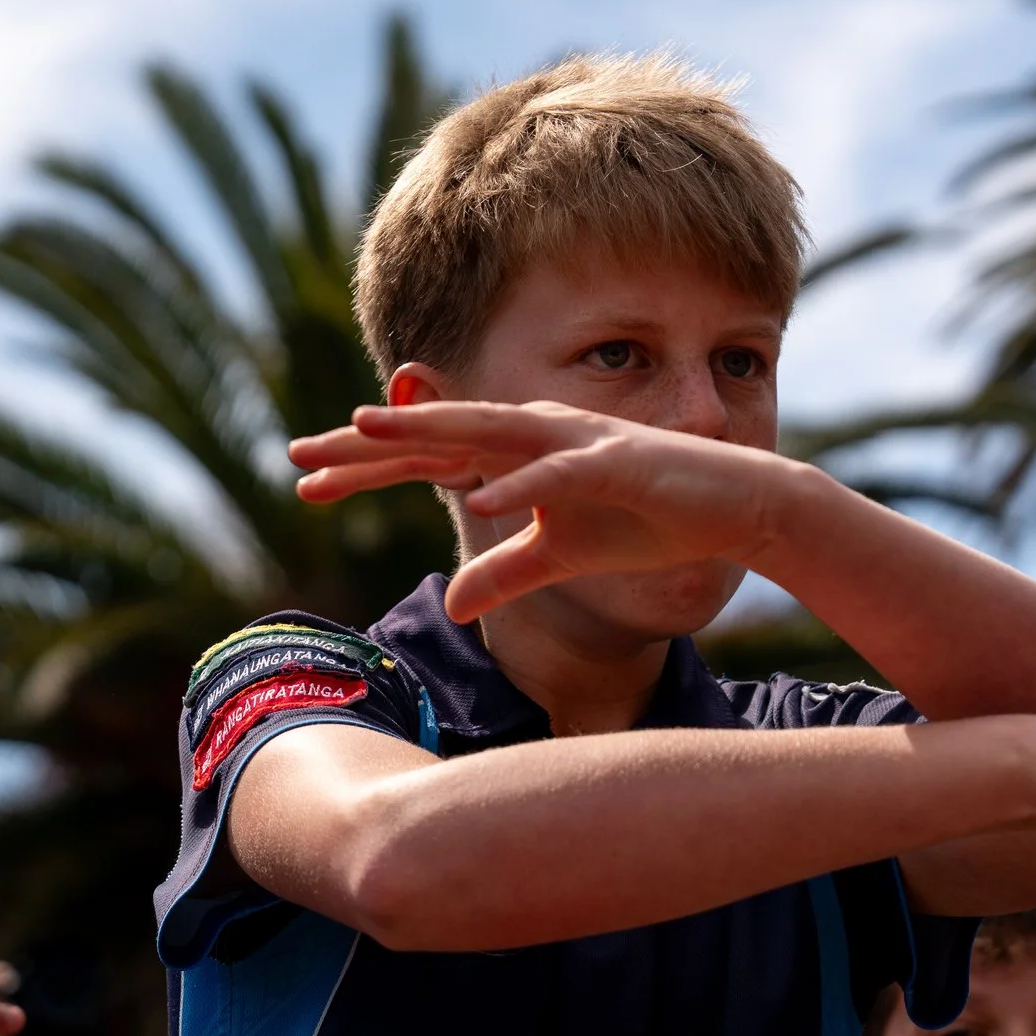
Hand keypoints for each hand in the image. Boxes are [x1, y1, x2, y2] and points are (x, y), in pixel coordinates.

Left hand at [289, 401, 803, 620]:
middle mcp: (536, 434)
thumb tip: (451, 604)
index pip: (427, 457)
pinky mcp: (617, 464)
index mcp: (517, 453)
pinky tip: (475, 496)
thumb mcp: (561, 557)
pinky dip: (517, 484)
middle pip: (436, 434)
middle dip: (367, 443)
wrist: (737, 511)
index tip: (304, 484)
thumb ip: (504, 573)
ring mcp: (575, 442)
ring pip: (486, 432)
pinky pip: (557, 475)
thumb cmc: (650, 522)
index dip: (365, 467)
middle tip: (299, 453)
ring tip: (367, 433)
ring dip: (426, 431)